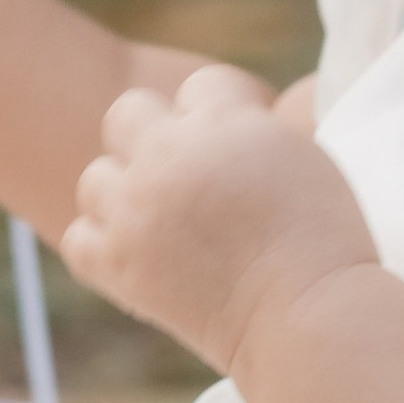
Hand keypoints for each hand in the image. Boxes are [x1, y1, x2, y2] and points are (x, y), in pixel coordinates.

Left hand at [62, 68, 377, 374]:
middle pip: (128, 113)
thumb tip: (215, 120)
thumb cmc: (323, 240)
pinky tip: (140, 256)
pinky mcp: (118, 263)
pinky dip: (104, 246)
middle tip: (185, 179)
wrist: (308, 316)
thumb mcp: (300, 155)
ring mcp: (136, 210)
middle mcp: (169, 156)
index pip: (199, 87)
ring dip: (123, 194)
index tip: (238, 152)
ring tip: (161, 222)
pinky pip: (80, 237)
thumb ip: (249, 127)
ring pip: (96, 178)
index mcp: (224, 119)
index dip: (220, 116)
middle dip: (153, 138)